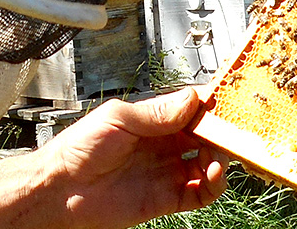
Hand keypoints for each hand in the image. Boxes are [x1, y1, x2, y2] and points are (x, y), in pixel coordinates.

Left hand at [0, 89, 225, 228]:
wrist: (60, 189)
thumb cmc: (78, 149)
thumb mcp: (120, 118)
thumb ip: (159, 112)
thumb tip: (194, 98)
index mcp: (154, 120)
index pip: (194, 110)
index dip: (213, 105)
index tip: (232, 100)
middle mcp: (164, 145)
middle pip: (207, 136)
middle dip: (224, 133)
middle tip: (237, 131)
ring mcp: (167, 171)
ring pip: (209, 164)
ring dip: (221, 159)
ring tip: (220, 156)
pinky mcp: (167, 198)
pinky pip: (200, 193)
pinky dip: (213, 186)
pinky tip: (212, 176)